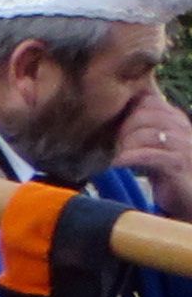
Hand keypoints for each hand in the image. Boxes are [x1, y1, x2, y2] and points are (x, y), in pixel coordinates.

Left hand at [112, 86, 191, 215]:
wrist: (191, 198)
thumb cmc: (168, 172)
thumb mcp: (154, 143)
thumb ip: (142, 125)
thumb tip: (118, 105)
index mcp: (174, 118)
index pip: (147, 98)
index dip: (125, 109)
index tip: (112, 125)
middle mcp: (181, 127)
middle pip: (143, 113)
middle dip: (122, 128)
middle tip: (112, 144)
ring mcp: (183, 145)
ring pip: (145, 133)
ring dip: (124, 145)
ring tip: (116, 156)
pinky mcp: (178, 164)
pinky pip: (149, 155)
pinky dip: (129, 158)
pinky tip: (117, 164)